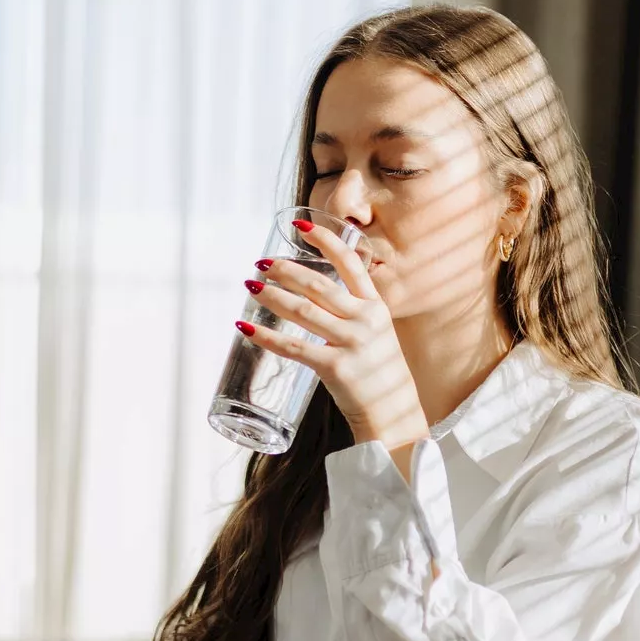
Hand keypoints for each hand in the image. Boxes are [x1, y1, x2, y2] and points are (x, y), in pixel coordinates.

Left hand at [237, 220, 429, 463]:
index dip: (325, 240)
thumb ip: (352, 313)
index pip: (351, 263)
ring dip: (273, 296)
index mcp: (376, 307)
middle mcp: (366, 320)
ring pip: (303, 311)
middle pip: (319, 284)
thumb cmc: (378, 373)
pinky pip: (294, 347)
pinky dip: (266, 336)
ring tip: (251, 288)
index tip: (300, 226)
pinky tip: (246, 328)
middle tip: (261, 264)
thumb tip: (313, 292)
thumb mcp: (376, 333)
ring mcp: (352, 344)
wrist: (394, 414)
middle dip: (285, 270)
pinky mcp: (336, 368)